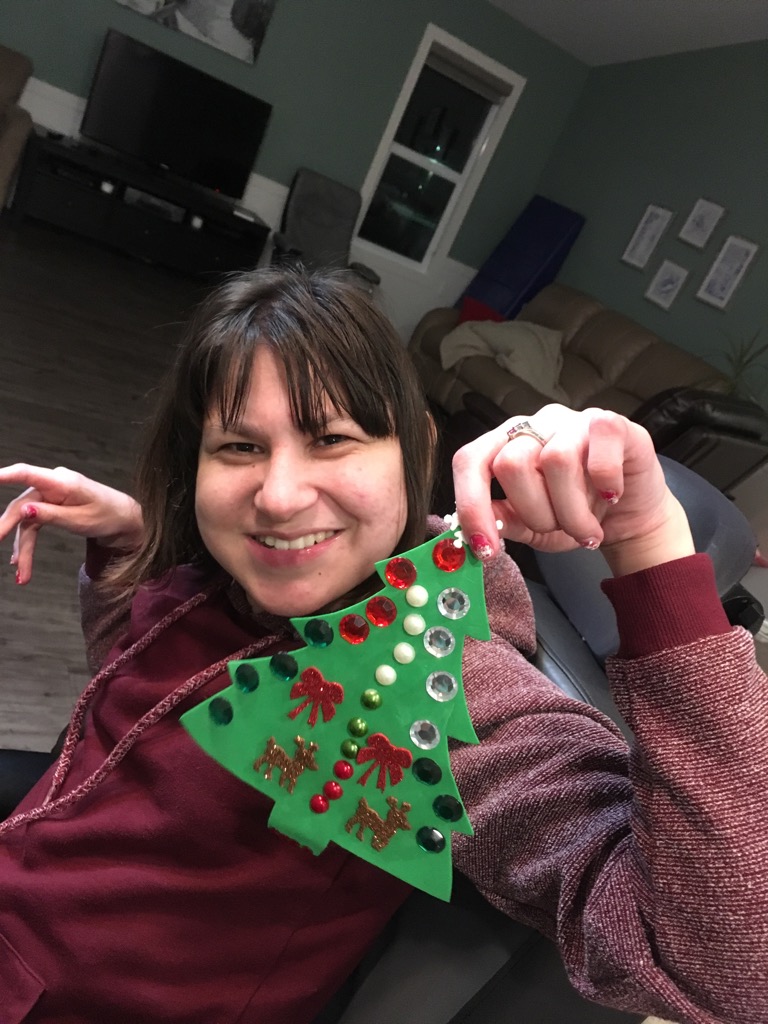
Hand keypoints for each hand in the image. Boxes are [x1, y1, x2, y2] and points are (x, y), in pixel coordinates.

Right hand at [0, 464, 143, 584]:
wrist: (123, 518)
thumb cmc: (107, 515)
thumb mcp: (81, 519)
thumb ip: (51, 515)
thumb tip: (24, 511)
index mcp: (62, 482)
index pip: (28, 474)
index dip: (5, 476)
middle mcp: (52, 485)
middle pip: (21, 505)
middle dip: (6, 528)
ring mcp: (50, 495)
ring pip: (26, 521)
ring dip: (21, 547)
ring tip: (20, 574)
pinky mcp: (50, 506)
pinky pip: (33, 524)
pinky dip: (27, 543)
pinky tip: (19, 562)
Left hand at [452, 405, 694, 577]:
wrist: (630, 515)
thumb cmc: (575, 514)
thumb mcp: (530, 526)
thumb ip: (501, 520)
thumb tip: (470, 528)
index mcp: (504, 445)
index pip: (469, 460)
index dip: (472, 505)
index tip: (485, 549)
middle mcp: (534, 425)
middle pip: (512, 463)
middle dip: (535, 514)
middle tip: (559, 529)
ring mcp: (572, 421)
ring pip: (557, 461)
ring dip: (572, 512)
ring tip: (586, 529)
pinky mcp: (612, 424)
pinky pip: (601, 444)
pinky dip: (606, 482)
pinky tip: (611, 496)